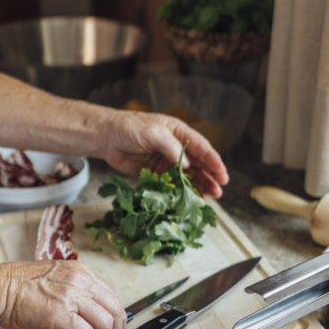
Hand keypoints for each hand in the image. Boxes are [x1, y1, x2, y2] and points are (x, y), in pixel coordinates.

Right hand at [0, 260, 126, 328]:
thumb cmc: (16, 286)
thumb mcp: (54, 279)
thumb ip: (73, 290)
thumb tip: (88, 310)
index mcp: (79, 272)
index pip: (111, 295)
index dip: (116, 315)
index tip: (112, 327)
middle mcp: (79, 282)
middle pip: (114, 309)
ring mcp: (71, 297)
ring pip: (105, 324)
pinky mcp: (60, 314)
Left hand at [95, 108, 228, 197]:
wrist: (106, 137)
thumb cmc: (130, 128)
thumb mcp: (153, 133)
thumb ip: (171, 148)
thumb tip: (187, 166)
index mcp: (179, 133)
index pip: (202, 148)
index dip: (214, 162)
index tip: (222, 175)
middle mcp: (176, 148)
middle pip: (198, 164)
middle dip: (210, 177)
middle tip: (219, 191)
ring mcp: (167, 161)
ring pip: (188, 176)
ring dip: (198, 187)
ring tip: (209, 198)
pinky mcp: (156, 173)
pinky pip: (172, 184)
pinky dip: (180, 192)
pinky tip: (188, 200)